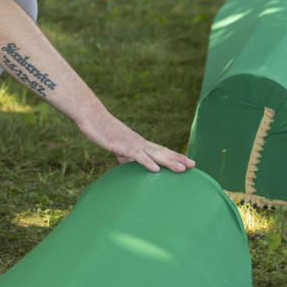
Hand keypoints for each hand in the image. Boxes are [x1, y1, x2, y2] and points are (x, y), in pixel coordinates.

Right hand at [80, 116, 195, 172]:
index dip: (175, 156)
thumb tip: (130, 165)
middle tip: (194, 166)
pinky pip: (136, 155)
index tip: (189, 163)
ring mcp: (132, 143)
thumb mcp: (117, 148)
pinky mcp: (122, 145)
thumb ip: (126, 156)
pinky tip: (156, 170)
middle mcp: (140, 142)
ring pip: (154, 154)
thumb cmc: (104, 132)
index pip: (162, 150)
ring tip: (182, 169)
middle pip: (163, 151)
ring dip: (169, 161)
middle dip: (178, 159)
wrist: (92, 117)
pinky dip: (147, 162)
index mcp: (140, 143)